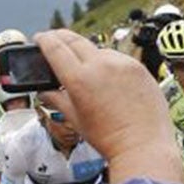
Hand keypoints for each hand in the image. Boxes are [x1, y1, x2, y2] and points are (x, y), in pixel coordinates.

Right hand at [35, 29, 179, 183]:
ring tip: (85, 68)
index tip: (40, 38)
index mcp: (79, 79)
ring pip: (98, 49)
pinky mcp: (139, 67)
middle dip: (60, 37)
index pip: (55, 47)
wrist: (143, 146)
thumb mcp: (76, 119)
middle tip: (54, 40)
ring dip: (87, 53)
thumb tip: (45, 92)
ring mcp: (123, 64)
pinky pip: (118, 58)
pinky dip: (108, 63)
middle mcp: (101, 66)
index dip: (44, 39)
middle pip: (74, 40)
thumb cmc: (109, 139)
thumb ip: (57, 100)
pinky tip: (109, 78)